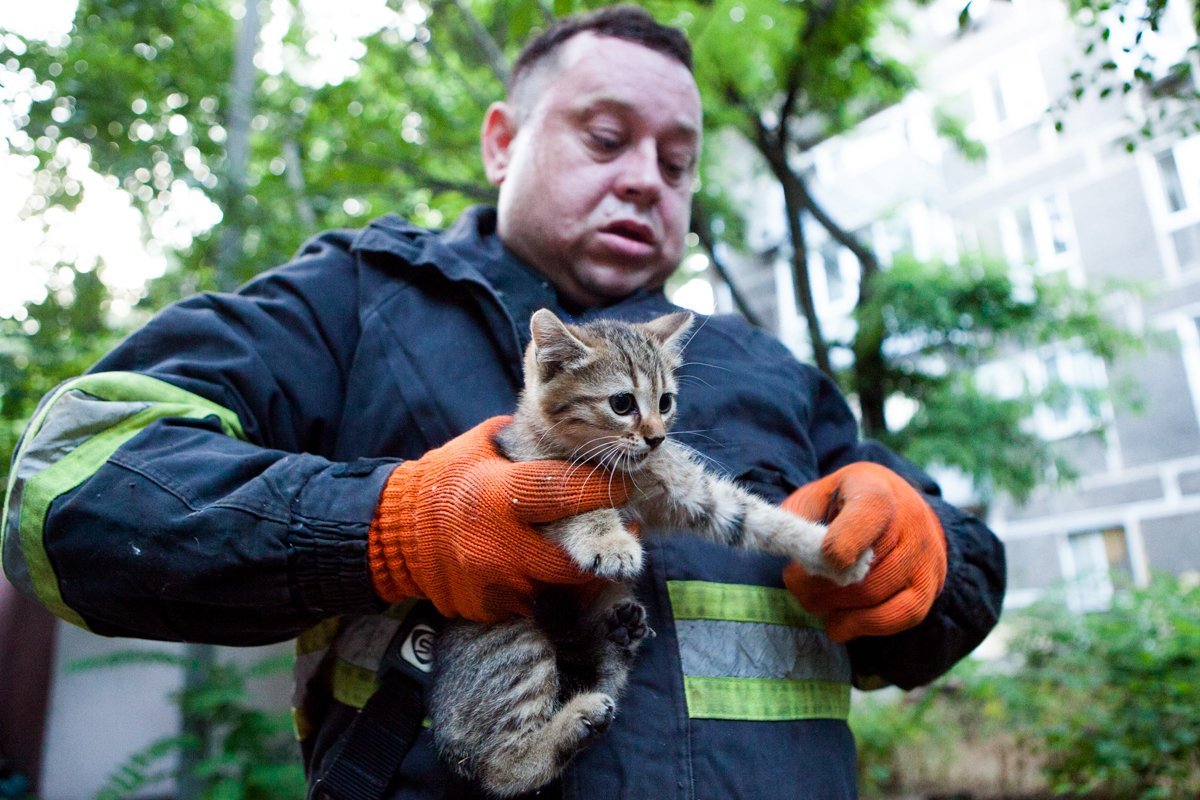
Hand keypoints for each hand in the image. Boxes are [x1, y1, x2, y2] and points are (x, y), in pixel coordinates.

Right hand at [367, 416, 629, 621]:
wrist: (395, 535)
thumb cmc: (445, 482)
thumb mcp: (480, 448)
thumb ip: (525, 441)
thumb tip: (573, 431)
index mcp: (500, 496)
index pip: (566, 492)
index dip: (602, 488)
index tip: (625, 483)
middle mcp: (500, 545)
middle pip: (573, 558)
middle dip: (604, 546)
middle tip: (624, 526)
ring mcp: (497, 583)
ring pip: (559, 586)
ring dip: (579, 569)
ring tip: (595, 548)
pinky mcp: (492, 607)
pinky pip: (535, 601)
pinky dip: (548, 586)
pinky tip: (551, 567)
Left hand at [781, 462, 946, 642]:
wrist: (901, 510)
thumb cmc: (849, 504)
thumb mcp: (821, 493)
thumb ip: (800, 513)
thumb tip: (789, 543)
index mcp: (879, 492)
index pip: (869, 513)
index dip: (843, 541)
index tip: (819, 558)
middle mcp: (912, 523)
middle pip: (865, 568)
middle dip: (821, 585)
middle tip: (794, 584)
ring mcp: (925, 558)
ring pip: (878, 596)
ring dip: (835, 607)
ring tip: (811, 602)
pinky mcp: (928, 588)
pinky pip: (899, 617)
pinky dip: (862, 626)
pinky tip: (837, 624)